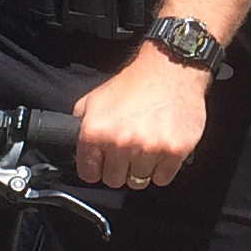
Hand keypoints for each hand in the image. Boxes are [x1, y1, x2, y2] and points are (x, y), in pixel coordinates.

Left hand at [74, 45, 211, 190]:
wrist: (170, 69)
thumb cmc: (134, 83)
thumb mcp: (95, 99)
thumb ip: (81, 125)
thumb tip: (76, 150)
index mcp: (96, 131)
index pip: (88, 173)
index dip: (95, 168)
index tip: (103, 163)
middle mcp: (121, 143)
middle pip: (114, 180)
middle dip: (119, 168)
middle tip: (128, 151)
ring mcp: (149, 149)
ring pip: (139, 181)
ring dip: (141, 169)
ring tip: (146, 147)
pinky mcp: (174, 151)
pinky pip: (162, 179)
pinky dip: (162, 169)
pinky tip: (161, 150)